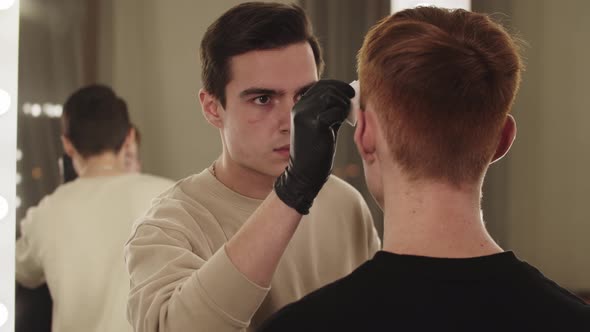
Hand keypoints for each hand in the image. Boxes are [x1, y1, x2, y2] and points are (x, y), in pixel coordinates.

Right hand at [274, 79, 354, 214]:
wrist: (305, 172)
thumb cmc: (316, 149)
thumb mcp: (323, 125)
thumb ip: (331, 110)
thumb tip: (348, 96)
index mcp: (300, 106)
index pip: (320, 85)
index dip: (337, 85)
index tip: (349, 91)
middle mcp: (299, 108)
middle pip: (326, 88)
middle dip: (343, 92)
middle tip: (353, 99)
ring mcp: (305, 116)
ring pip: (331, 97)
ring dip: (343, 103)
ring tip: (347, 115)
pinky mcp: (314, 125)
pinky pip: (335, 112)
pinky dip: (342, 115)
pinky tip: (343, 124)